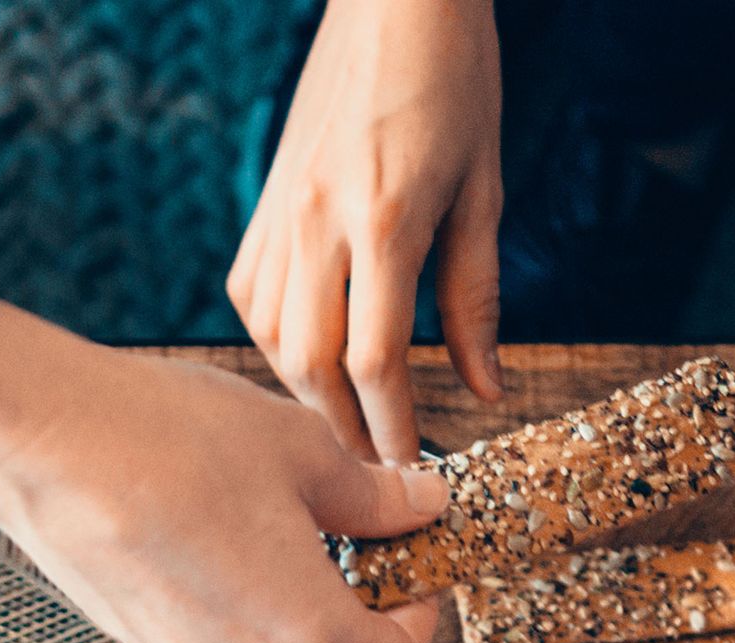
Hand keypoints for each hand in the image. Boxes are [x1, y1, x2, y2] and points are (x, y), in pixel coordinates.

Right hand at [0, 303, 447, 642]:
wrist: (42, 440)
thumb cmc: (177, 441)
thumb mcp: (306, 453)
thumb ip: (379, 497)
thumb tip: (422, 505)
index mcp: (307, 641)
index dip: (421, 614)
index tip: (416, 557)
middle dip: (359, 594)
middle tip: (361, 516)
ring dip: (294, 590)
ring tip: (282, 506)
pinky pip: (215, 629)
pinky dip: (236, 589)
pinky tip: (216, 515)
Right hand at [229, 0, 503, 463]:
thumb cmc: (457, 82)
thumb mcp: (484, 190)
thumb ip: (476, 296)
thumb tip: (485, 389)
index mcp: (385, 218)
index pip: (376, 357)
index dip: (391, 424)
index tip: (409, 468)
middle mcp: (318, 218)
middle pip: (308, 360)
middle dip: (341, 423)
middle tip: (374, 461)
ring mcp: (280, 208)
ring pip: (269, 333)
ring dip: (303, 387)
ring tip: (343, 418)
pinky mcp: (263, 199)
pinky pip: (249, 292)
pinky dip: (275, 338)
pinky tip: (306, 355)